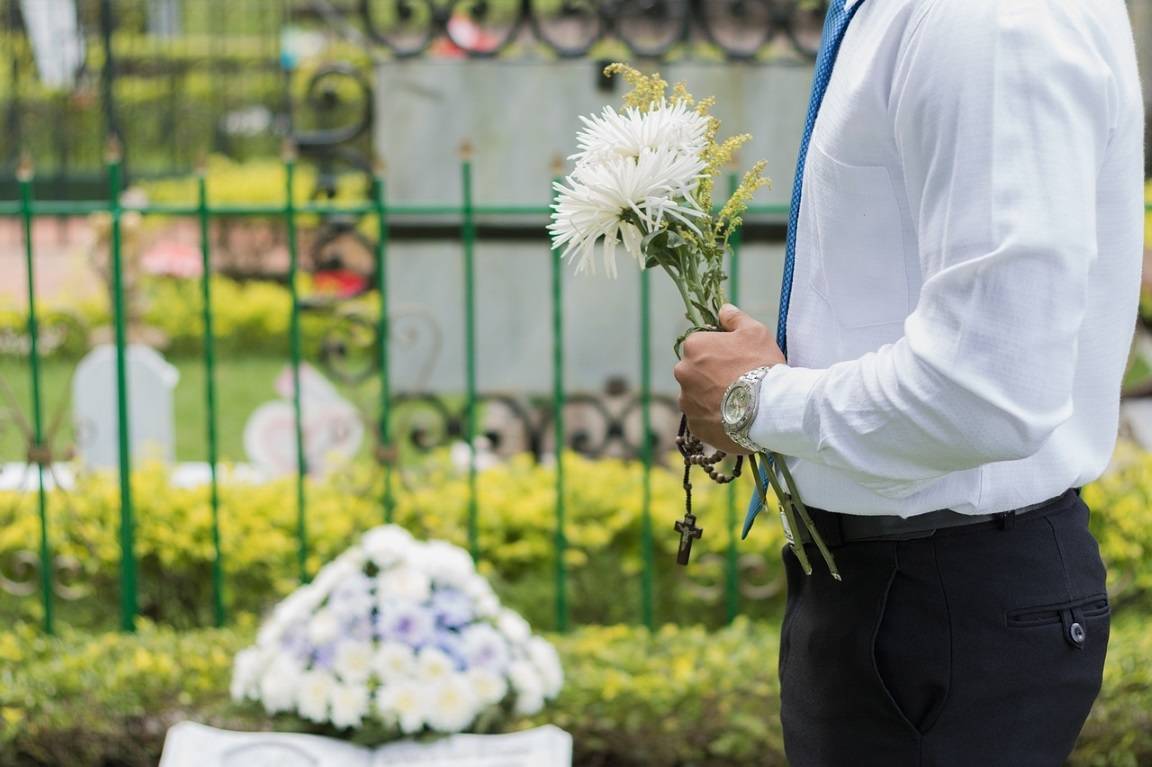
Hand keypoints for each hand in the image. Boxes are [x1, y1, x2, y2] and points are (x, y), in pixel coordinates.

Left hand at [672, 303, 785, 453]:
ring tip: (736, 403)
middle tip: (736, 382)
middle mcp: (682, 372)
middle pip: (694, 371)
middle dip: (710, 375)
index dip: (718, 352)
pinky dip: (713, 418)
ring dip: (709, 397)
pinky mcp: (694, 425)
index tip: (734, 360)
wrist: (768, 408)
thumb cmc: (761, 365)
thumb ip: (735, 318)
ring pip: (695, 396)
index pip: (699, 345)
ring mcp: (686, 401)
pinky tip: (732, 417)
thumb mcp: (755, 332)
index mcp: (693, 346)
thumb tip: (723, 309)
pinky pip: (701, 419)